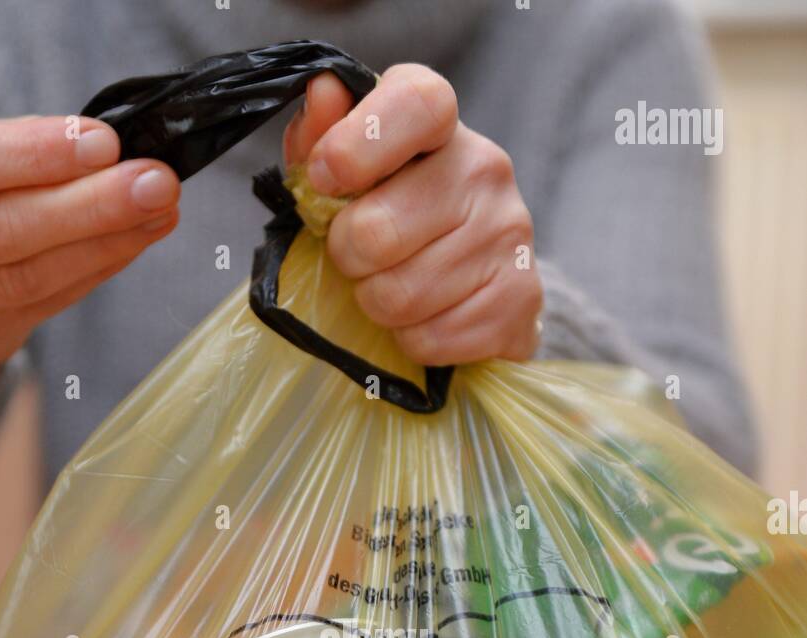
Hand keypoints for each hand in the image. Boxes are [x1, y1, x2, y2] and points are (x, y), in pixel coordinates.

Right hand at [0, 115, 180, 388]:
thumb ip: (18, 147)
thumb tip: (101, 145)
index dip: (34, 154)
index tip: (104, 142)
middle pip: (2, 231)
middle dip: (90, 206)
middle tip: (155, 182)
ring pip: (29, 277)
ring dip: (106, 242)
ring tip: (161, 209)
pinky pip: (47, 302)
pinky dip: (97, 267)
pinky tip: (136, 238)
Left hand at [284, 66, 542, 365]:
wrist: (477, 289)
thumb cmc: (396, 222)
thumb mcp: (347, 177)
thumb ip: (321, 139)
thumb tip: (321, 93)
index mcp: (440, 124)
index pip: (416, 103)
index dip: (357, 142)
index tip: (324, 178)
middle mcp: (485, 168)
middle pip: (378, 231)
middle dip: (348, 258)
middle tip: (359, 259)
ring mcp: (509, 233)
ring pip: (400, 296)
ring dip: (378, 305)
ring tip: (394, 289)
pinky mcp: (520, 298)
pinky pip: (430, 337)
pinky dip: (412, 340)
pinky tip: (427, 317)